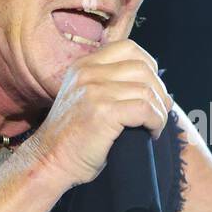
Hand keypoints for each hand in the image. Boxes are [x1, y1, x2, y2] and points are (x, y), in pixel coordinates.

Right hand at [28, 39, 171, 187]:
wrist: (49, 162)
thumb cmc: (74, 139)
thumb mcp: (87, 101)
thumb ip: (112, 88)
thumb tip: (162, 92)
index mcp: (83, 66)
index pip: (128, 49)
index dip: (149, 67)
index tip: (152, 90)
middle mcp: (88, 73)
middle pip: (143, 68)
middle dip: (159, 91)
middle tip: (159, 113)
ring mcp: (94, 91)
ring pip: (147, 90)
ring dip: (159, 111)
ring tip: (154, 126)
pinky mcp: (103, 112)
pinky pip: (145, 109)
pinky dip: (156, 122)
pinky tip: (151, 133)